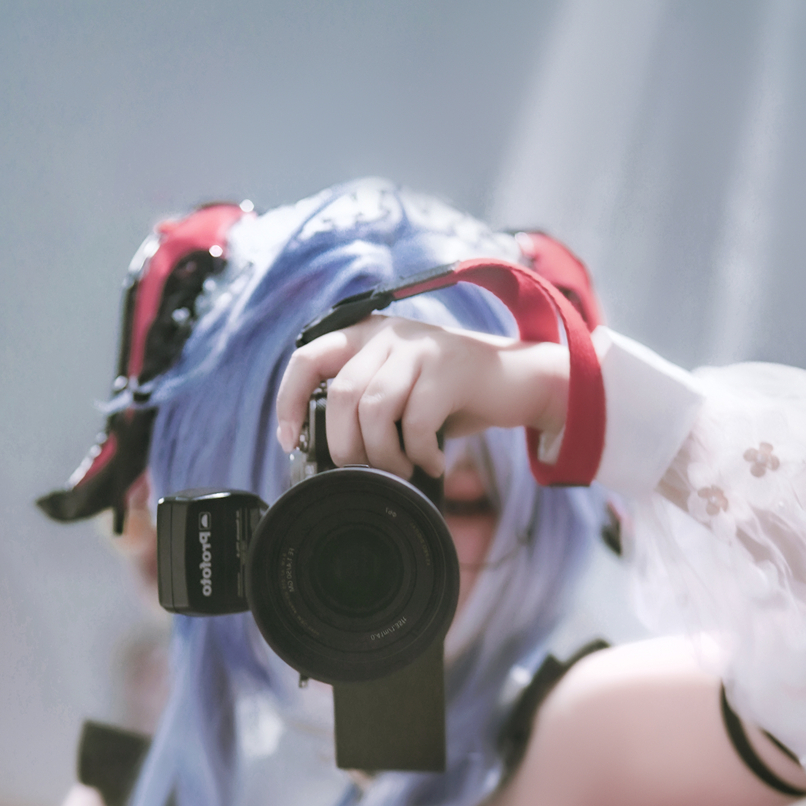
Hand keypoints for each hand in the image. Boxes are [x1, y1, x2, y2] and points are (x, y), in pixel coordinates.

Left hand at [274, 317, 567, 482]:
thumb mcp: (400, 389)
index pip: (308, 359)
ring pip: (375, 409)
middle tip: (365, 471)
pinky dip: (419, 454)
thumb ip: (363, 402)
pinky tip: (431, 462)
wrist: (516, 380)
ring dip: (384, 454)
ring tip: (401, 469)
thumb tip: (322, 450)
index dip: (289, 401)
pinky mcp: (449, 369)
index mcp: (366, 336)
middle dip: (347, 446)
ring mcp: (420, 348)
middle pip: (342, 394)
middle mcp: (389, 334)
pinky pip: (416, 422)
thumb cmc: (450, 395)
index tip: (290, 441)